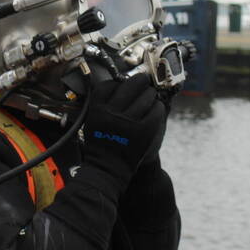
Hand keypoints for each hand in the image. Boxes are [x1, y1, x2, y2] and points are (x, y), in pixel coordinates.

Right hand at [81, 70, 166, 186]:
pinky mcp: (145, 130)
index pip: (109, 85)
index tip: (122, 84)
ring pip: (146, 95)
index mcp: (98, 110)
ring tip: (150, 96)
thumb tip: (119, 84)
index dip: (118, 82)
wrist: (108, 168)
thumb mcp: (92, 120)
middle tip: (143, 82)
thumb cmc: (101, 143)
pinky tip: (155, 108)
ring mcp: (130, 122)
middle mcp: (113, 113)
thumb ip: (102, 103)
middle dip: (140, 80)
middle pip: (130, 85)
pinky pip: (156, 109)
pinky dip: (157, 107)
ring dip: (150, 93)